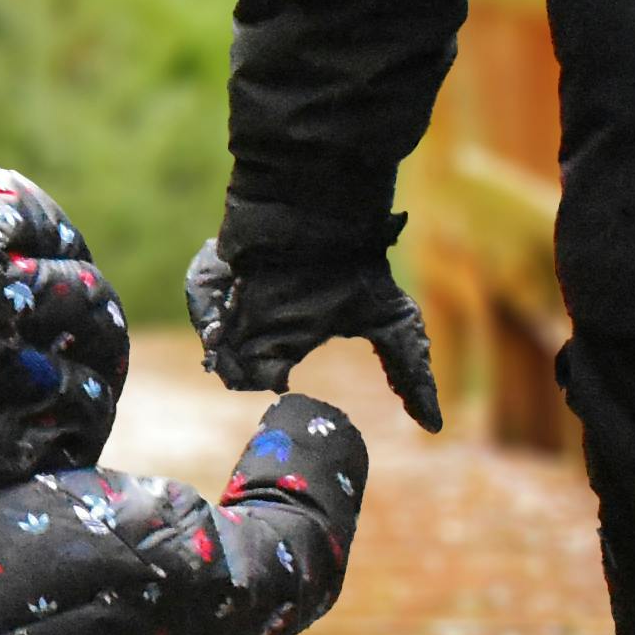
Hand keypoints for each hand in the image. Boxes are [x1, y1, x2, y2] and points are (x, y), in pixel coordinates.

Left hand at [186, 227, 446, 432]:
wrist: (337, 208)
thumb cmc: (363, 264)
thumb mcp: (393, 322)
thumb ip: (409, 371)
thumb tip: (434, 426)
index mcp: (288, 335)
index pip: (264, 375)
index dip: (267, 382)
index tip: (283, 378)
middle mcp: (259, 320)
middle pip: (233, 364)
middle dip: (239, 371)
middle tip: (252, 366)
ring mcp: (236, 294)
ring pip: (214, 337)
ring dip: (222, 347)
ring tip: (236, 342)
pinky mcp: (219, 265)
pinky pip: (200, 295)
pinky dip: (208, 310)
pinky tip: (225, 317)